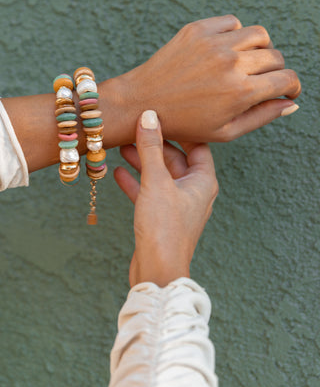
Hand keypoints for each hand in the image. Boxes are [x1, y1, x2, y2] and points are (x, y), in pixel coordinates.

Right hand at [114, 110, 217, 287]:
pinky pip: (149, 193)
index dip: (182, 130)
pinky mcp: (162, 217)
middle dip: (155, 145)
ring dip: (143, 161)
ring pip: (160, 176)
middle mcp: (193, 191)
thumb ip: (152, 149)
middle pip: (175, 160)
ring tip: (122, 146)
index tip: (164, 115)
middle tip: (135, 129)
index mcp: (203, 181)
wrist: (157, 270)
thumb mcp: (157, 182)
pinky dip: (136, 182)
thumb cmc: (164, 227)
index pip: (198, 146)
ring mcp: (177, 205)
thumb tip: (149, 117)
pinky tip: (118, 172)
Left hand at [115, 14, 300, 143]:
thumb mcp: (225, 132)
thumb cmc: (183, 124)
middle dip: (275, 71)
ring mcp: (214, 43)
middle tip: (261, 81)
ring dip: (260, 49)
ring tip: (247, 63)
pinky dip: (236, 34)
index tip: (287, 90)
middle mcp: (232, 63)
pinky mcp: (198, 30)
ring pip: (259, 35)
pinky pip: (233, 22)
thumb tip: (290, 103)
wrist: (142, 102)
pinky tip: (226, 50)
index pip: (286, 79)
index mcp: (241, 92)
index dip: (292, 87)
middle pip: (275, 57)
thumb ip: (262, 117)